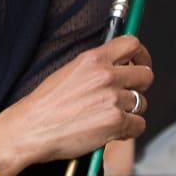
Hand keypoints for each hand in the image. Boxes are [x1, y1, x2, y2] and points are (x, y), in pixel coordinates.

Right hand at [0, 35, 152, 175]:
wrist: (30, 128)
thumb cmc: (45, 105)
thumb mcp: (69, 73)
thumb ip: (95, 68)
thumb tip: (119, 68)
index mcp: (93, 59)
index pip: (132, 44)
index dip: (141, 55)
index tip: (140, 62)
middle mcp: (106, 75)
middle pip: (145, 74)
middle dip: (140, 86)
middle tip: (130, 94)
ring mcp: (112, 98)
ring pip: (142, 102)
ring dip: (131, 111)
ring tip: (110, 116)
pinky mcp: (115, 122)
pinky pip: (138, 125)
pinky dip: (128, 130)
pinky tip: (112, 131)